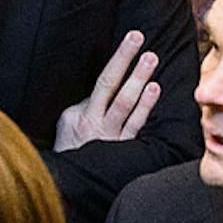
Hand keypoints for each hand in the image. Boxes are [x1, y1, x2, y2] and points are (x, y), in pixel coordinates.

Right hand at [55, 31, 161, 150]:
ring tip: (150, 60)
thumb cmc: (72, 151)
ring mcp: (111, 135)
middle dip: (125, 59)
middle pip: (110, 83)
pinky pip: (135, 124)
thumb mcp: (68, 126)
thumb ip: (84, 107)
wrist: (72, 184)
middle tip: (139, 38)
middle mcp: (96, 121)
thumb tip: (100, 92)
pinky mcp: (123, 149)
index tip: (133, 38)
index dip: (119, 58)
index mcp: (83, 113)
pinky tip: (154, 90)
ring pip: (125, 102)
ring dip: (138, 79)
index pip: (103, 79)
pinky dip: (145, 106)